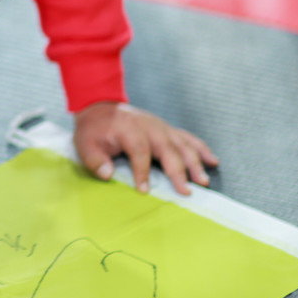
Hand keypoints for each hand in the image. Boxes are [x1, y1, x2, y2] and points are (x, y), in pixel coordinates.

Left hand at [72, 102, 218, 195]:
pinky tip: (212, 161)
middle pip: (168, 149)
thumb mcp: (84, 143)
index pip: (139, 152)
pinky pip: (188, 138)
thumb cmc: (94, 129)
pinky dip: (201, 149)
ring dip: (195, 162)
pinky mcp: (167, 129)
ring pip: (183, 145)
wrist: (100, 106)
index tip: (144, 190)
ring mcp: (161, 127)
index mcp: (130, 130)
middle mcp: (150, 128)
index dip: (142, 172)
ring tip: (204, 180)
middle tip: (187, 191)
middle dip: (178, 171)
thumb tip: (107, 174)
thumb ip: (94, 159)